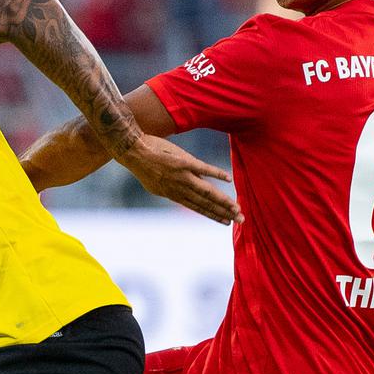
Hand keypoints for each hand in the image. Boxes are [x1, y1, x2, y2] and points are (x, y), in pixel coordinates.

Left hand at [114, 134, 242, 224]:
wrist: (133, 151)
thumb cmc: (144, 164)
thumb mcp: (155, 183)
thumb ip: (172, 188)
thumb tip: (184, 191)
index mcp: (173, 194)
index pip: (197, 207)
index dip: (212, 215)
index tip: (225, 222)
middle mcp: (179, 188)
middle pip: (206, 203)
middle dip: (223, 212)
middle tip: (240, 219)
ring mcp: (182, 175)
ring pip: (206, 191)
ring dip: (223, 200)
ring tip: (237, 207)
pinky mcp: (184, 162)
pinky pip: (203, 169)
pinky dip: (216, 174)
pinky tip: (228, 179)